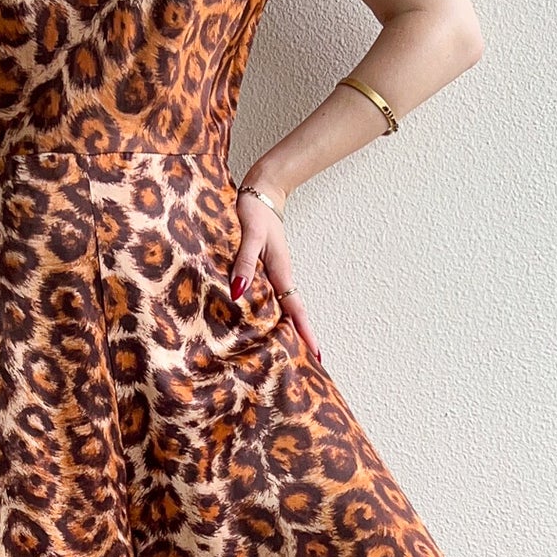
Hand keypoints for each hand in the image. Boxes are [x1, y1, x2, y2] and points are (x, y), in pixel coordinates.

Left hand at [229, 184, 322, 367]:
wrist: (261, 190)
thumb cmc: (254, 210)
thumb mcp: (249, 235)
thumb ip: (245, 263)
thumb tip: (239, 294)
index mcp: (281, 271)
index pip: (295, 309)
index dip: (305, 331)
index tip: (316, 354)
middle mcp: (280, 276)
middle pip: (292, 313)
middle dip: (300, 338)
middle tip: (307, 365)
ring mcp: (274, 273)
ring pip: (282, 307)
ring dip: (287, 328)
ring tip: (289, 353)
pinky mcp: (264, 268)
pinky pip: (270, 296)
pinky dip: (272, 313)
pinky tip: (266, 324)